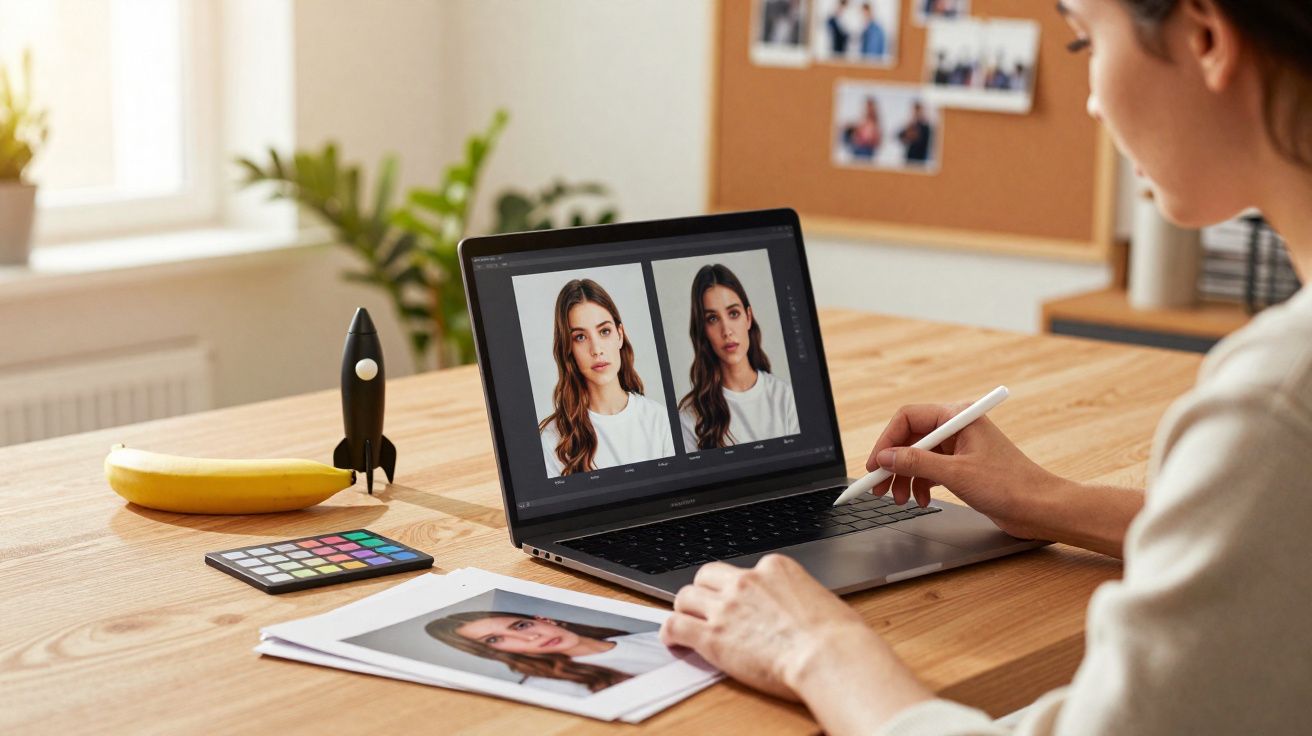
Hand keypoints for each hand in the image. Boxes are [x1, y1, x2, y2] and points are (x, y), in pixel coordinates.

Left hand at [661, 555, 933, 733]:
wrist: (829, 656)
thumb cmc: (837, 636)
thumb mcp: (819, 599)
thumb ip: (796, 598)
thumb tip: (794, 610)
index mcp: (774, 568)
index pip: (743, 570)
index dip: (737, 588)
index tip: (739, 602)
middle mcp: (746, 581)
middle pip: (707, 576)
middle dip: (705, 592)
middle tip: (707, 609)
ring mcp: (725, 607)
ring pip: (685, 597)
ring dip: (686, 610)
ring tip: (688, 624)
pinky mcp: (711, 636)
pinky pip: (675, 626)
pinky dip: (670, 633)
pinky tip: (674, 642)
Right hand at [866, 402, 1064, 539]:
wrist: (1041, 508)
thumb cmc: (1010, 485)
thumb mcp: (956, 475)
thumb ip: (916, 464)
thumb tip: (885, 458)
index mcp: (958, 417)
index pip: (908, 418)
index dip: (886, 441)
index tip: (874, 466)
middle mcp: (958, 427)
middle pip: (910, 438)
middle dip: (893, 464)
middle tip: (879, 488)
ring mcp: (960, 447)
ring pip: (918, 456)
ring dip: (905, 478)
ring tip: (900, 499)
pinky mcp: (963, 466)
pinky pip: (930, 469)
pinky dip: (920, 484)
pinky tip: (920, 499)